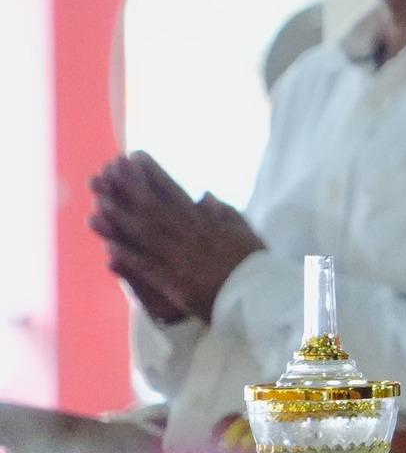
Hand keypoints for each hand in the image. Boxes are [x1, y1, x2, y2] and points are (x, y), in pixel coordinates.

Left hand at [87, 152, 265, 324]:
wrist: (260, 296)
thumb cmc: (255, 265)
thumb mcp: (245, 232)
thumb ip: (224, 212)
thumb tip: (205, 194)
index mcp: (206, 223)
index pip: (174, 193)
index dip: (153, 174)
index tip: (135, 156)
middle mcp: (190, 235)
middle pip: (154, 208)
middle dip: (129, 187)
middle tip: (107, 168)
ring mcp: (181, 258)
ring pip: (146, 234)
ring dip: (121, 218)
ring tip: (99, 201)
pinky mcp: (175, 282)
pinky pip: (148, 268)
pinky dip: (129, 257)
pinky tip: (109, 247)